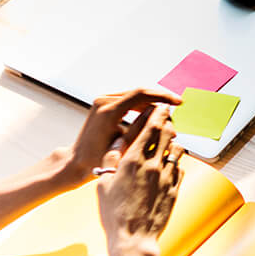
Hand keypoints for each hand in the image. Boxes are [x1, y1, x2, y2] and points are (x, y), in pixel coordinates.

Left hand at [68, 86, 182, 177]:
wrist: (76, 162)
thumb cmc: (97, 159)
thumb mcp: (125, 145)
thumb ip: (143, 127)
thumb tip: (162, 114)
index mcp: (108, 110)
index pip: (141, 94)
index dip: (162, 96)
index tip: (177, 102)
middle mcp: (103, 101)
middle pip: (139, 93)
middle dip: (159, 102)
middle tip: (174, 113)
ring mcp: (102, 101)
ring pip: (134, 96)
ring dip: (151, 105)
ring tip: (163, 119)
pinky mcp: (103, 105)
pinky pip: (127, 101)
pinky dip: (141, 107)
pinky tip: (151, 117)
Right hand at [97, 108, 182, 255]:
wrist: (133, 239)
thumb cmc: (114, 213)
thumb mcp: (104, 183)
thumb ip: (112, 159)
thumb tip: (117, 141)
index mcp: (133, 160)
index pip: (149, 128)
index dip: (156, 113)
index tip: (159, 105)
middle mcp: (152, 165)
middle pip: (166, 134)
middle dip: (167, 121)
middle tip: (167, 115)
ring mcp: (166, 177)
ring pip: (176, 149)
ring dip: (174, 141)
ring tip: (170, 138)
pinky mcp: (175, 189)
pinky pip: (180, 167)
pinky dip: (177, 160)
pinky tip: (172, 161)